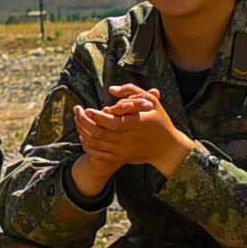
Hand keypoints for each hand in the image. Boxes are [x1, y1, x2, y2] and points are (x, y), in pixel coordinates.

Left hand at [74, 85, 195, 175]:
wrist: (167, 149)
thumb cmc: (160, 122)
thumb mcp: (151, 102)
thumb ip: (131, 91)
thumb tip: (111, 89)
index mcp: (136, 124)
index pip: (112, 122)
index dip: (97, 117)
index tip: (88, 109)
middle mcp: (128, 139)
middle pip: (100, 133)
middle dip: (85, 123)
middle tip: (78, 112)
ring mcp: (123, 151)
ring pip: (97, 144)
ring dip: (84, 133)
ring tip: (79, 122)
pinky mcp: (121, 158)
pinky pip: (99, 154)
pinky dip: (89, 145)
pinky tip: (84, 136)